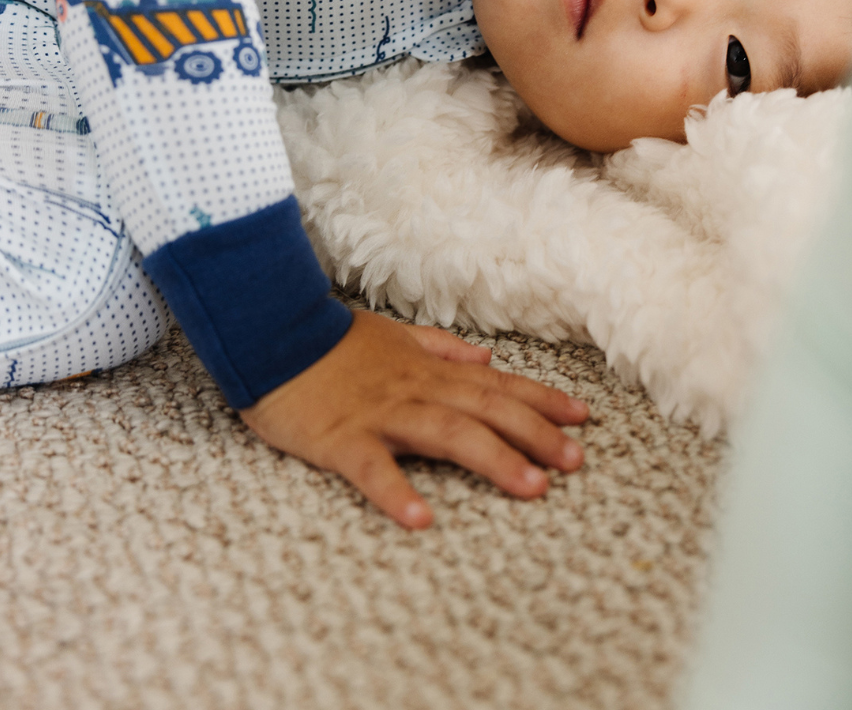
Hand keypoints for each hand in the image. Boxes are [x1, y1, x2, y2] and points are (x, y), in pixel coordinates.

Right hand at [240, 308, 588, 527]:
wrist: (269, 332)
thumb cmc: (330, 341)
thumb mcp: (392, 334)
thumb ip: (439, 348)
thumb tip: (484, 358)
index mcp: (427, 369)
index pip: (495, 384)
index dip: (540, 400)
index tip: (582, 418)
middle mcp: (414, 389)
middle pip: (485, 410)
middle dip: (535, 434)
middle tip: (575, 462)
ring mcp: (380, 413)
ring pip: (447, 434)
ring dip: (492, 459)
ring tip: (532, 487)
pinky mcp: (342, 439)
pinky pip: (373, 468)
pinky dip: (397, 492)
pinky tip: (423, 520)